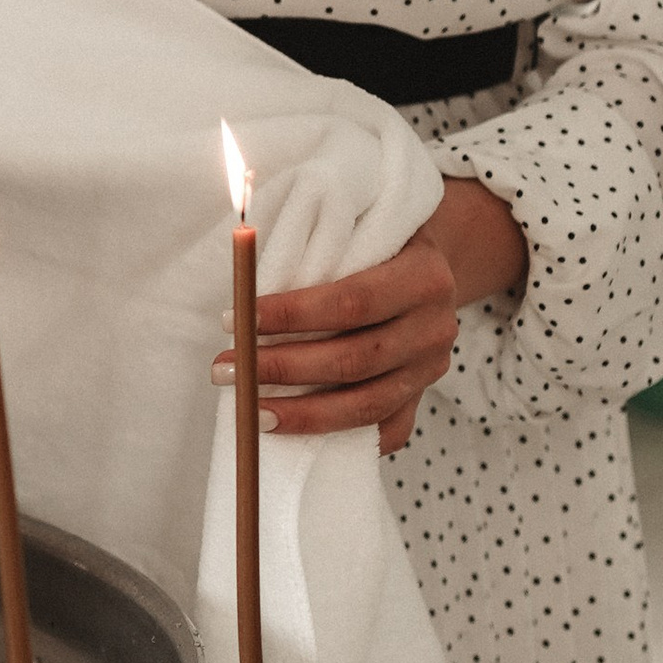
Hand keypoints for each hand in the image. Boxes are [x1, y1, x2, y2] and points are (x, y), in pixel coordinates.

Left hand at [222, 174, 526, 454]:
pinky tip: (294, 436)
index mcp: (425, 277)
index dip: (293, 315)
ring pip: (367, 404)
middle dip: (282, 368)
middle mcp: (435, 327)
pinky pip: (385, 430)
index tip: (237, 320)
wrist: (428, 267)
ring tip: (249, 409)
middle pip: (355, 360)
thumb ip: (315, 243)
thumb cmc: (374, 242)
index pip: (353, 301)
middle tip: (226, 370)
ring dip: (301, 412)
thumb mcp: (357, 225)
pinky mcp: (422, 398)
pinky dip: (340, 437)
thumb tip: (244, 272)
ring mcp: (432, 369)